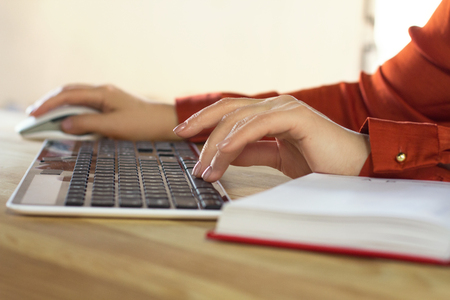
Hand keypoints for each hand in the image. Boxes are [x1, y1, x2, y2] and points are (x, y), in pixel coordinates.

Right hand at [28, 84, 180, 140]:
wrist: (165, 123)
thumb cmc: (144, 124)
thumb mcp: (114, 127)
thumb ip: (88, 124)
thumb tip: (65, 125)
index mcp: (102, 93)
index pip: (68, 95)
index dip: (49, 104)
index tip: (34, 114)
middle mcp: (103, 91)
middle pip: (70, 92)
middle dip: (50, 102)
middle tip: (34, 115)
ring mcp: (107, 97)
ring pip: (77, 98)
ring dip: (61, 107)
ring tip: (46, 117)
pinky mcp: (111, 105)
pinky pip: (87, 105)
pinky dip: (73, 111)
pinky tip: (69, 119)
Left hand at [173, 95, 370, 181]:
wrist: (357, 168)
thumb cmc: (322, 164)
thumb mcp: (279, 158)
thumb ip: (254, 152)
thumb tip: (226, 154)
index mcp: (272, 114)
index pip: (231, 112)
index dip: (206, 120)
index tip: (185, 134)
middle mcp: (276, 107)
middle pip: (229, 110)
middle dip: (201, 123)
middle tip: (182, 138)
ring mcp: (286, 109)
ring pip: (239, 119)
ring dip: (216, 144)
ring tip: (205, 168)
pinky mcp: (297, 118)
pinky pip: (259, 126)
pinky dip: (237, 140)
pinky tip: (223, 154)